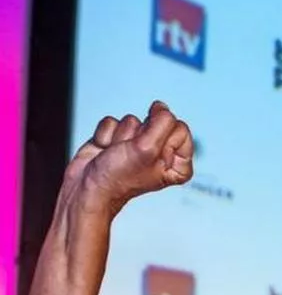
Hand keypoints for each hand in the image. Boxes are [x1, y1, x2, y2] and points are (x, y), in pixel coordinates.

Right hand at [64, 101, 193, 214]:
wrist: (88, 188)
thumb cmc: (120, 177)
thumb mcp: (149, 148)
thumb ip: (162, 122)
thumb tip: (161, 106)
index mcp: (180, 162)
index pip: (180, 129)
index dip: (159, 137)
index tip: (148, 154)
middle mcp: (162, 153)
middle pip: (155, 121)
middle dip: (137, 135)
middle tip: (130, 154)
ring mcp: (139, 145)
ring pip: (132, 121)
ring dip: (120, 136)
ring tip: (116, 154)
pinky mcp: (119, 139)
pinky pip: (113, 121)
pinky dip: (106, 135)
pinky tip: (105, 150)